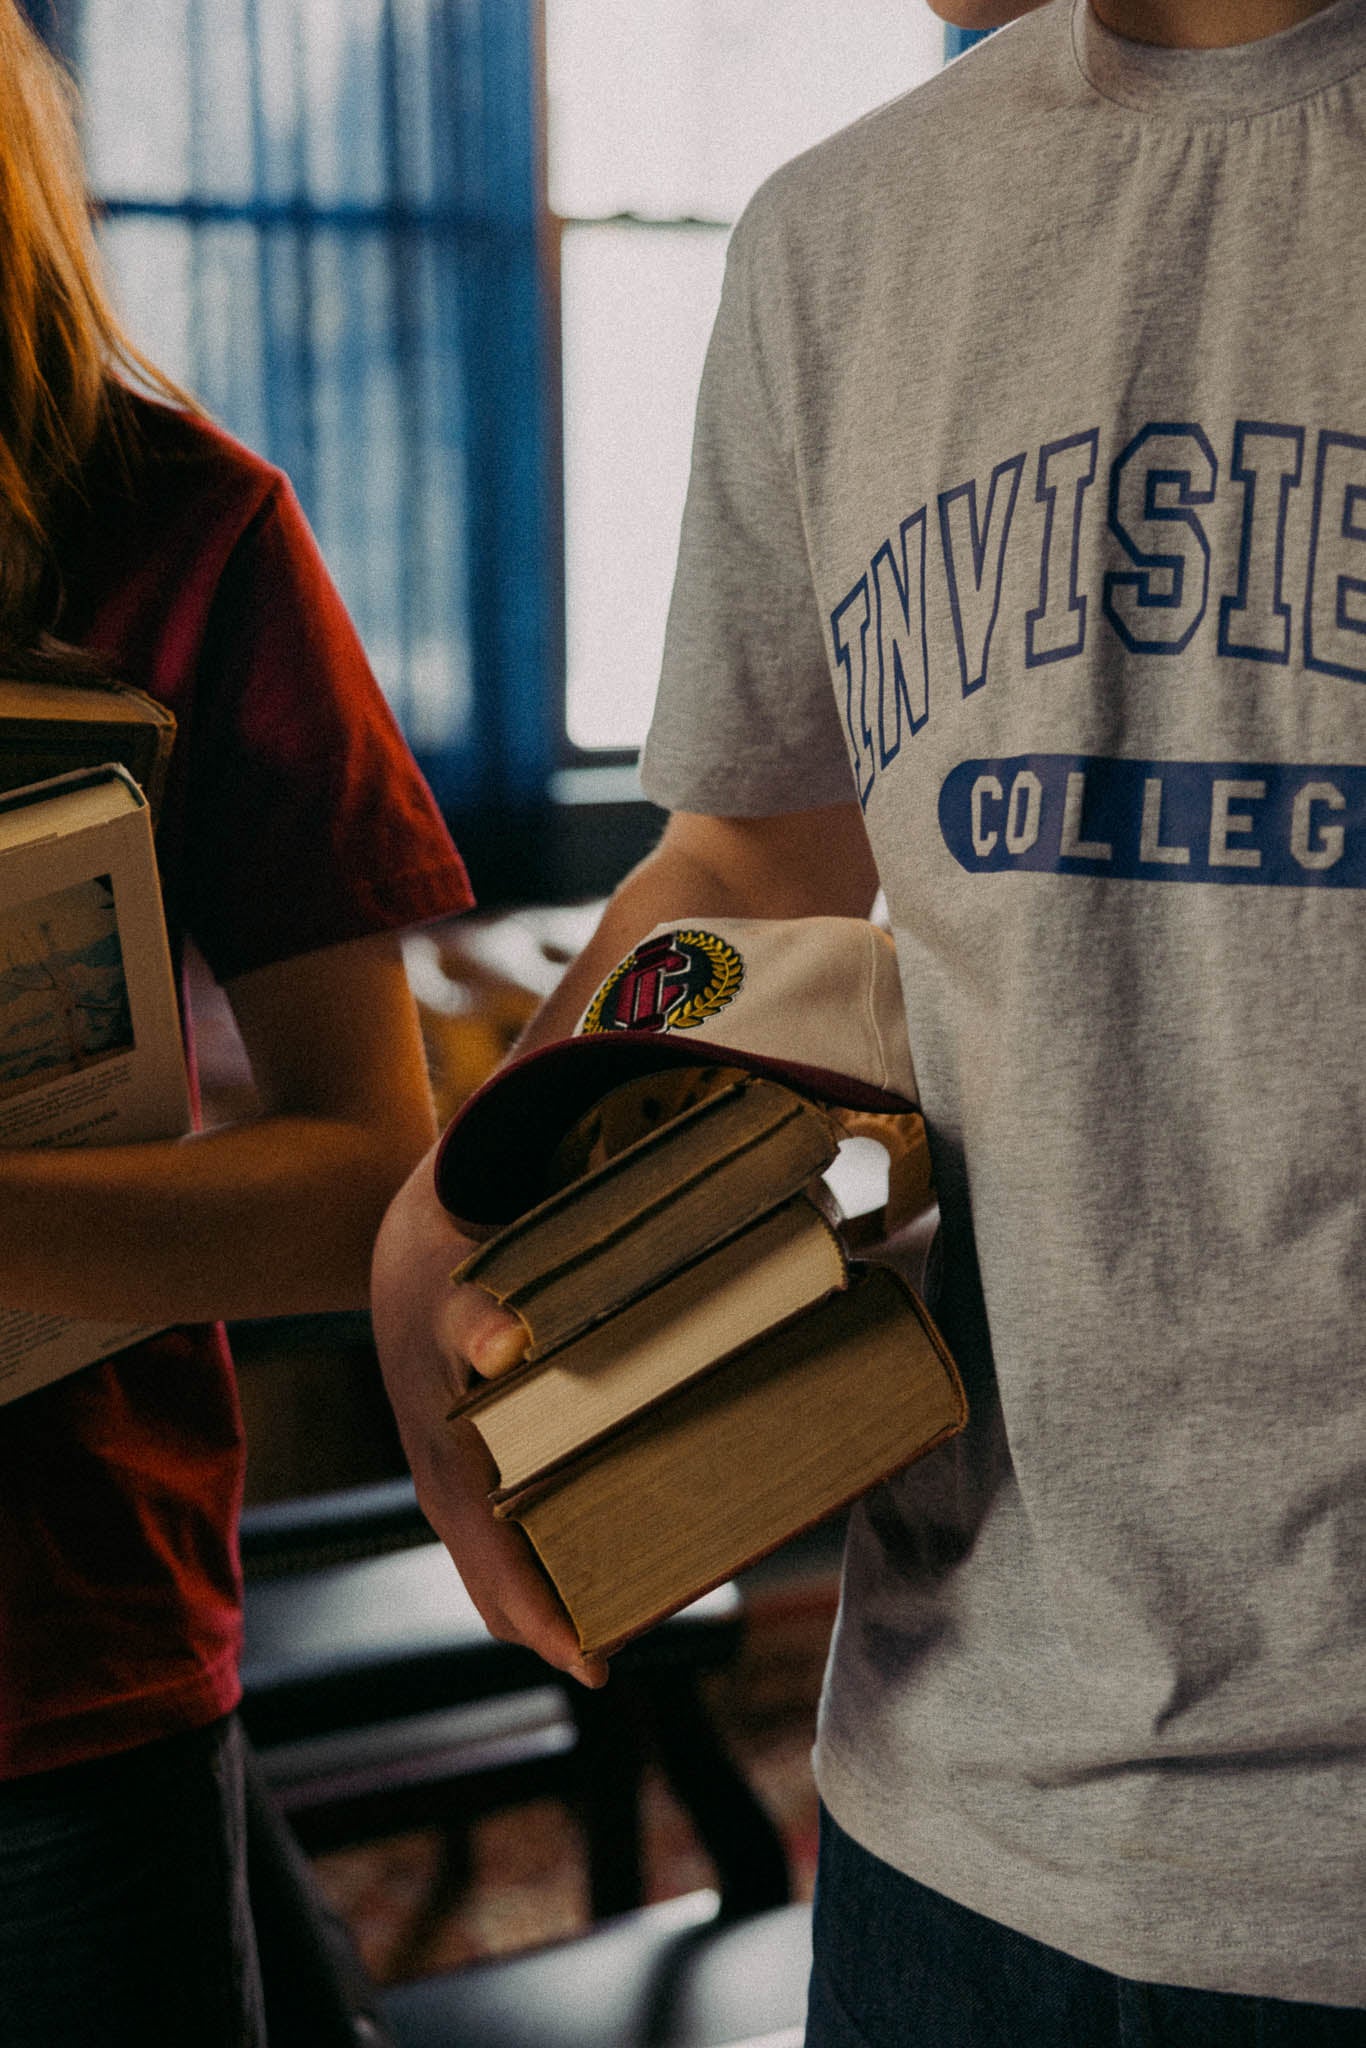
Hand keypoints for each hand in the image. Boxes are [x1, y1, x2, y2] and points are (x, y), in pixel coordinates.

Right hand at [370, 1148, 608, 1686]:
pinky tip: (600, 1539)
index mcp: (446, 1470)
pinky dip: (546, 1553)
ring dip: (554, 1594)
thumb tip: (502, 1346)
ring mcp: (454, 1481)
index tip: (596, 1665)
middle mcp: (447, 1490)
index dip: (545, 1623)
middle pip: (499, 1591)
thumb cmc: (435, 1277)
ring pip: (500, 1567)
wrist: (398, 1252)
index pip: (496, 1571)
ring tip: (631, 1607)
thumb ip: (481, 1319)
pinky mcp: (467, 1463)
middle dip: (558, 1626)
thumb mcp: (455, 1290)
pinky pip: (504, 1531)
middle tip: (636, 1639)